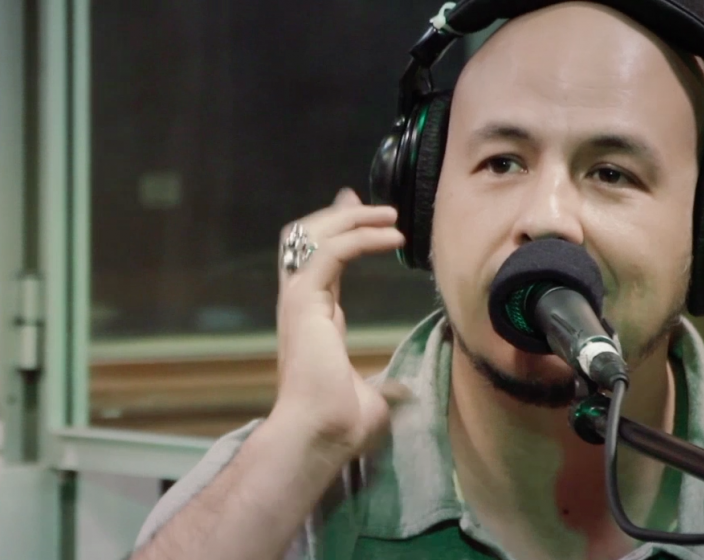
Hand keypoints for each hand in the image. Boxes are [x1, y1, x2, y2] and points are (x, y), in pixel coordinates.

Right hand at [270, 187, 412, 462]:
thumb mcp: (373, 396)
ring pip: (314, 234)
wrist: (318, 435)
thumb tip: (405, 389)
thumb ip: (385, 385)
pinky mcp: (303, 299)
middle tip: (376, 205)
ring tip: (388, 215)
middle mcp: (301, 303)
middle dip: (343, 215)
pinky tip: (389, 237)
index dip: (343, 234)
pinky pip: (330, 250)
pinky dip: (359, 236)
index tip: (368, 217)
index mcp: (314, 320)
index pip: (323, 263)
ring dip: (351, 218)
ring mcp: (298, 299)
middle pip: (310, 238)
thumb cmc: (340, 423)